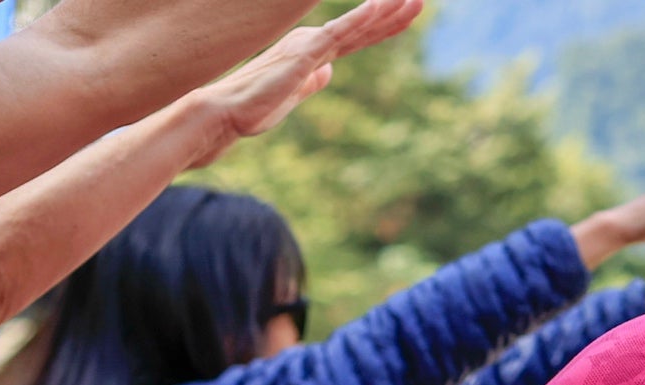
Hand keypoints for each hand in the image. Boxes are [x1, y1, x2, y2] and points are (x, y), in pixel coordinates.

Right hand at [183, 0, 423, 167]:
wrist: (225, 113)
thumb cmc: (252, 108)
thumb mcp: (292, 93)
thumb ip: (310, 80)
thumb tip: (327, 71)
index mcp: (311, 52)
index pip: (355, 37)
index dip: (382, 26)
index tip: (406, 14)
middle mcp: (312, 42)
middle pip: (362, 27)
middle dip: (392, 13)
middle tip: (420, 1)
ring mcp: (309, 44)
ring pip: (357, 25)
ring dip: (387, 11)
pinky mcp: (305, 52)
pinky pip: (341, 31)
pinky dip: (363, 18)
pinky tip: (383, 6)